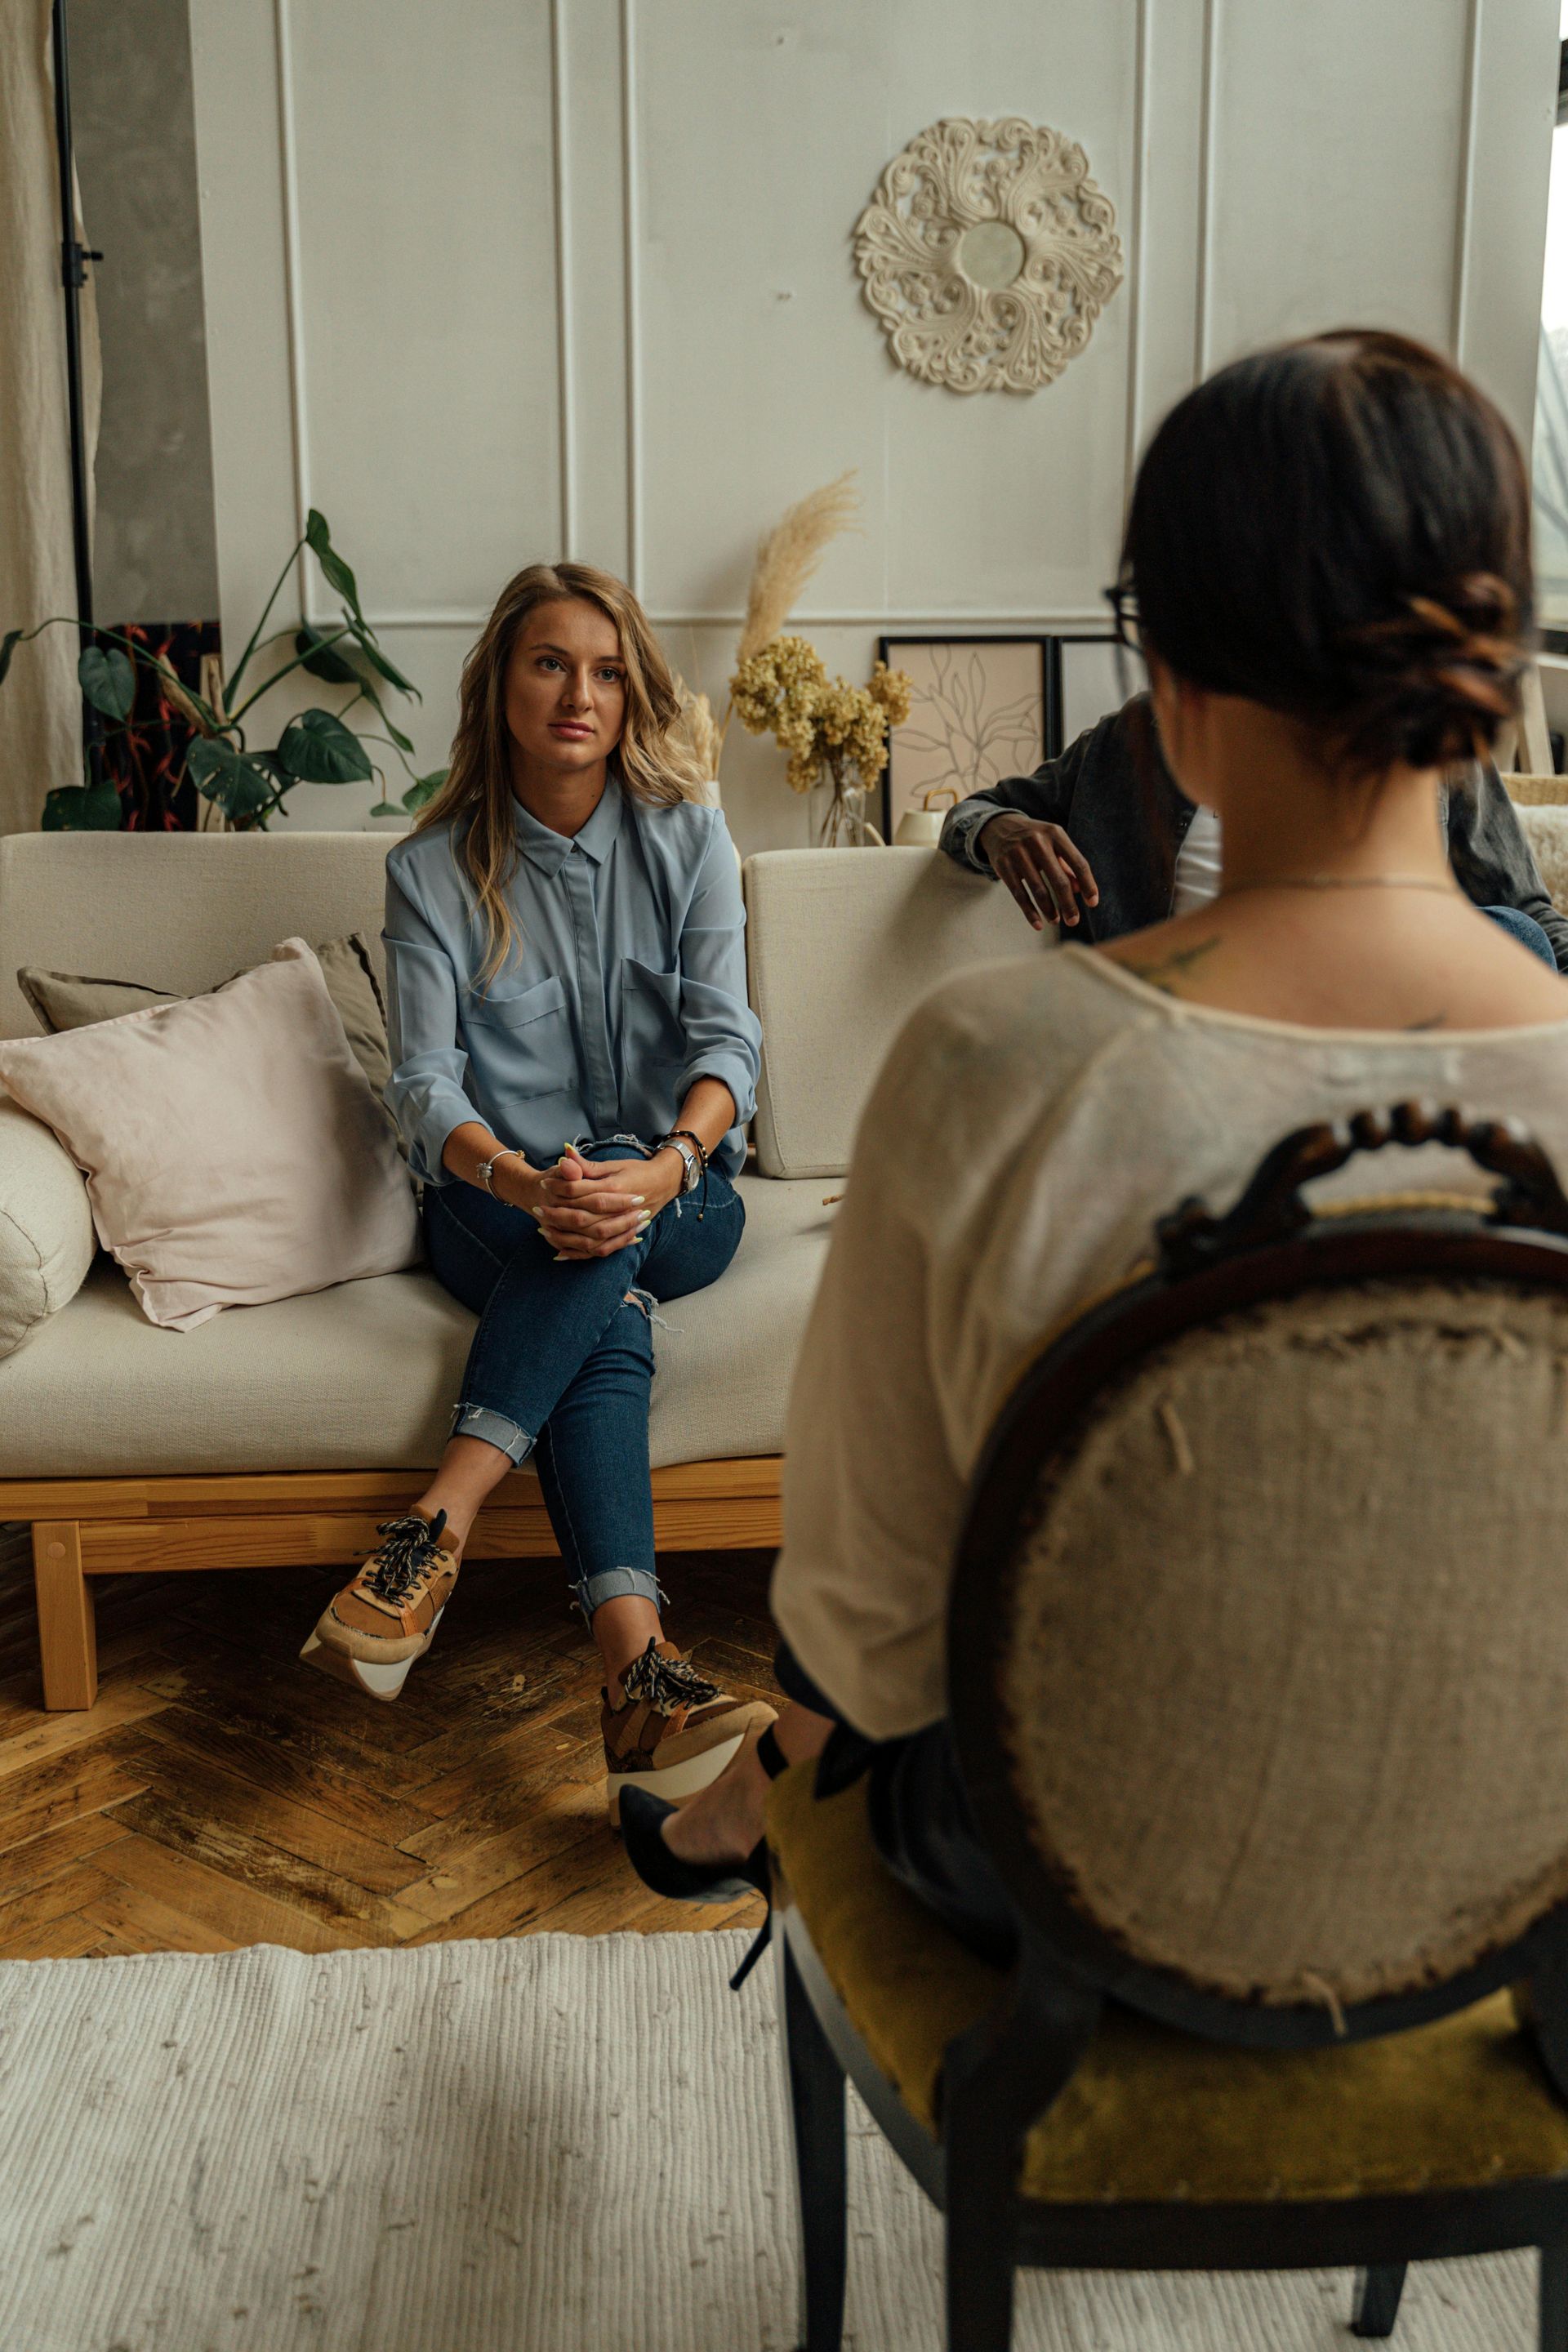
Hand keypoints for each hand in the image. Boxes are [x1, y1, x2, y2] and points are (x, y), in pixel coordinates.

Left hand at [528, 1145, 680, 1259]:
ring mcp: (623, 1224)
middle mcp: (621, 1209)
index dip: (560, 1187)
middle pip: (583, 1217)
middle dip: (558, 1215)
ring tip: (544, 1230)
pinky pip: (600, 1250)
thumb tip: (565, 1153)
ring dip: (565, 1236)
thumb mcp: (614, 1164)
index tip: (544, 1184)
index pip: (582, 1190)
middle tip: (538, 1209)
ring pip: (590, 1237)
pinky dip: (580, 1254)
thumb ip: (588, 1165)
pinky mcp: (624, 1236)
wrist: (664, 1183)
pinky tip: (561, 1253)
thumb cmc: (637, 1171)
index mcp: (616, 1187)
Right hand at [980, 814, 1099, 932]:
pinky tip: (1038, 924)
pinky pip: (1019, 894)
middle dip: (1068, 904)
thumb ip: (1067, 864)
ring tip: (1056, 921)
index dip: (1088, 884)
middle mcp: (1037, 841)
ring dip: (1049, 910)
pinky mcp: (1003, 865)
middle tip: (1074, 921)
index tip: (1093, 903)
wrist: (999, 827)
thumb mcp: (1053, 844)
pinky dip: (1029, 912)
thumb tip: (1080, 890)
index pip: (1078, 862)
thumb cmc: (1035, 839)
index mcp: (1055, 834)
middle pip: (1059, 880)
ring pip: (1038, 890)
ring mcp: (1018, 853)